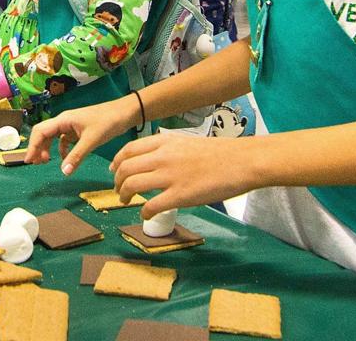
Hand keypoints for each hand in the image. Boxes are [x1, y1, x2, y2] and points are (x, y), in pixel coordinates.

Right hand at [25, 97, 137, 175]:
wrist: (125, 113)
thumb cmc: (108, 121)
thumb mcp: (91, 140)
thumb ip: (77, 156)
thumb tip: (64, 172)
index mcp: (64, 120)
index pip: (41, 131)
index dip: (32, 146)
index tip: (29, 161)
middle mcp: (65, 121)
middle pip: (44, 134)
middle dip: (37, 148)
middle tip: (36, 164)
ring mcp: (72, 125)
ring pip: (53, 137)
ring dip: (48, 149)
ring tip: (46, 162)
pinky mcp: (79, 130)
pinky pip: (64, 140)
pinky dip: (62, 150)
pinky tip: (65, 159)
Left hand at [110, 134, 261, 218]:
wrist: (242, 161)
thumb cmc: (220, 153)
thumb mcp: (187, 142)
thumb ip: (168, 149)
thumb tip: (154, 161)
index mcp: (165, 142)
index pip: (129, 150)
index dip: (117, 162)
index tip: (114, 171)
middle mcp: (163, 156)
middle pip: (126, 168)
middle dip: (117, 181)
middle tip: (118, 190)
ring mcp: (170, 176)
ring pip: (132, 185)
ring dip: (124, 195)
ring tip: (125, 201)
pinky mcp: (180, 195)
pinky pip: (151, 205)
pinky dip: (143, 212)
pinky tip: (146, 214)